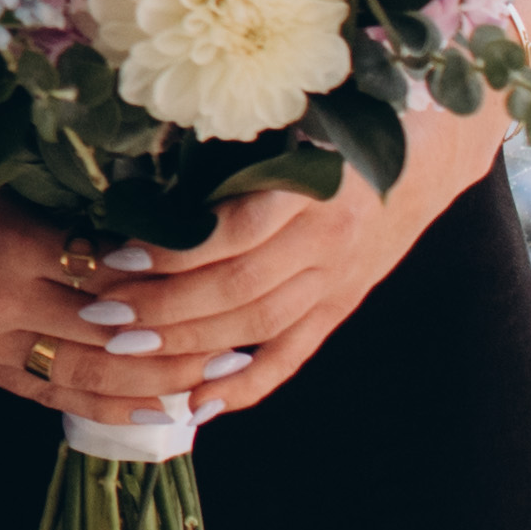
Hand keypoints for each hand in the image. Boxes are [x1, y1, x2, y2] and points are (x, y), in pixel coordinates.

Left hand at [69, 104, 509, 418]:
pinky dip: (245, 384)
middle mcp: (327, 243)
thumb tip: (145, 174)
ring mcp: (336, 282)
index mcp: (312, 190)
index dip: (171, 253)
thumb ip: (233, 152)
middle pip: (237, 290)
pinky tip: (198, 403)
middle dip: (163, 308)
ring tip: (127, 348)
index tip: (113, 256)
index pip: (231, 235)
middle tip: (101, 316)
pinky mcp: (340, 309)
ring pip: (257, 326)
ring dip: (189, 344)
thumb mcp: (292, 127)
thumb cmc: (342, 126)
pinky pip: (291, 356)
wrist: (429, 154)